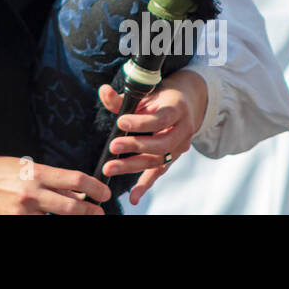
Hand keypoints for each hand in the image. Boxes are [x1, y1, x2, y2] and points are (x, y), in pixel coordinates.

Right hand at [0, 150, 111, 214]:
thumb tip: (78, 193)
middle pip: (72, 206)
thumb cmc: (1, 172)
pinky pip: (39, 225)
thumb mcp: (28, 168)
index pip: (75, 179)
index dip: (95, 187)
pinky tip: (50, 218)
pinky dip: (48, 223)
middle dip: (90, 212)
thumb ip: (53, 181)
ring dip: (72, 220)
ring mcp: (23, 211)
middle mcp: (32, 192)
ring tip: (80, 217)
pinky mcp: (14, 222)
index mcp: (37, 172)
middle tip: (99, 213)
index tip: (105, 193)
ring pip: (57, 220)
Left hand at [99, 69, 207, 205]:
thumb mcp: (145, 94)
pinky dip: (145, 185)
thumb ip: (122, 98)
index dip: (142, 122)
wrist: (186, 103)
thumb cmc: (159, 98)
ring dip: (133, 165)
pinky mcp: (172, 158)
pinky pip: (159, 173)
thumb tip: (103, 91)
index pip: (161, 119)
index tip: (121, 121)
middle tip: (113, 147)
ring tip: (110, 167)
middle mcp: (183, 130)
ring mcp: (180, 147)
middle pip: (161, 144)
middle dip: (136, 146)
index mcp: (177, 109)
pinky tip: (133, 197)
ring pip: (158, 160)